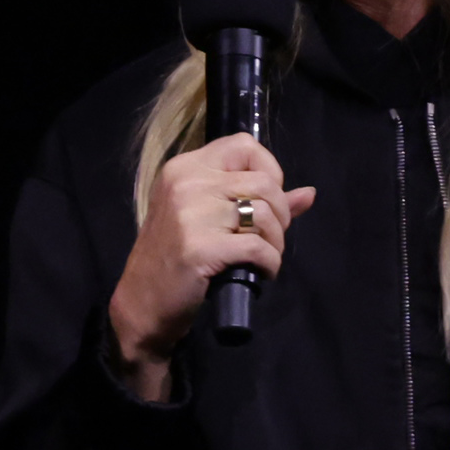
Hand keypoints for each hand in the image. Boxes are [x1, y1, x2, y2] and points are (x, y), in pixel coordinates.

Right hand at [107, 132, 319, 398]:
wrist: (140, 304)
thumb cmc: (174, 259)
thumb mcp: (206, 219)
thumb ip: (256, 201)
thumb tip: (309, 194)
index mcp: (184, 169)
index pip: (244, 145)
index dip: (269, 169)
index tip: (265, 200)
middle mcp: (186, 184)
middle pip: (263, 182)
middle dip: (280, 214)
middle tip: (270, 238)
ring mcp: (190, 215)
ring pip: (264, 214)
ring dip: (276, 242)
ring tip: (264, 258)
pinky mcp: (200, 248)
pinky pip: (258, 248)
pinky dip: (270, 263)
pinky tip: (261, 273)